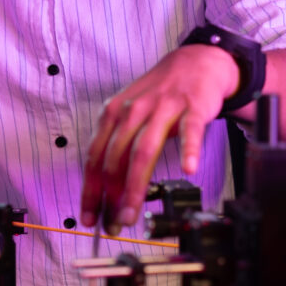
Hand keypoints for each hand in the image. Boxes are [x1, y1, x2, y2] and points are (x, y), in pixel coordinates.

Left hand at [81, 44, 239, 234]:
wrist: (195, 62)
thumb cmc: (161, 94)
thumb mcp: (131, 113)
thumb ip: (119, 146)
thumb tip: (108, 189)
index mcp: (113, 114)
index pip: (95, 158)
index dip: (90, 191)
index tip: (90, 217)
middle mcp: (133, 111)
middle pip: (116, 159)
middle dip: (111, 197)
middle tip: (113, 224)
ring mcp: (163, 108)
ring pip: (144, 150)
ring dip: (135, 186)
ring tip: (132, 212)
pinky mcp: (192, 107)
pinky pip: (190, 131)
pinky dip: (189, 150)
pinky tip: (188, 168)